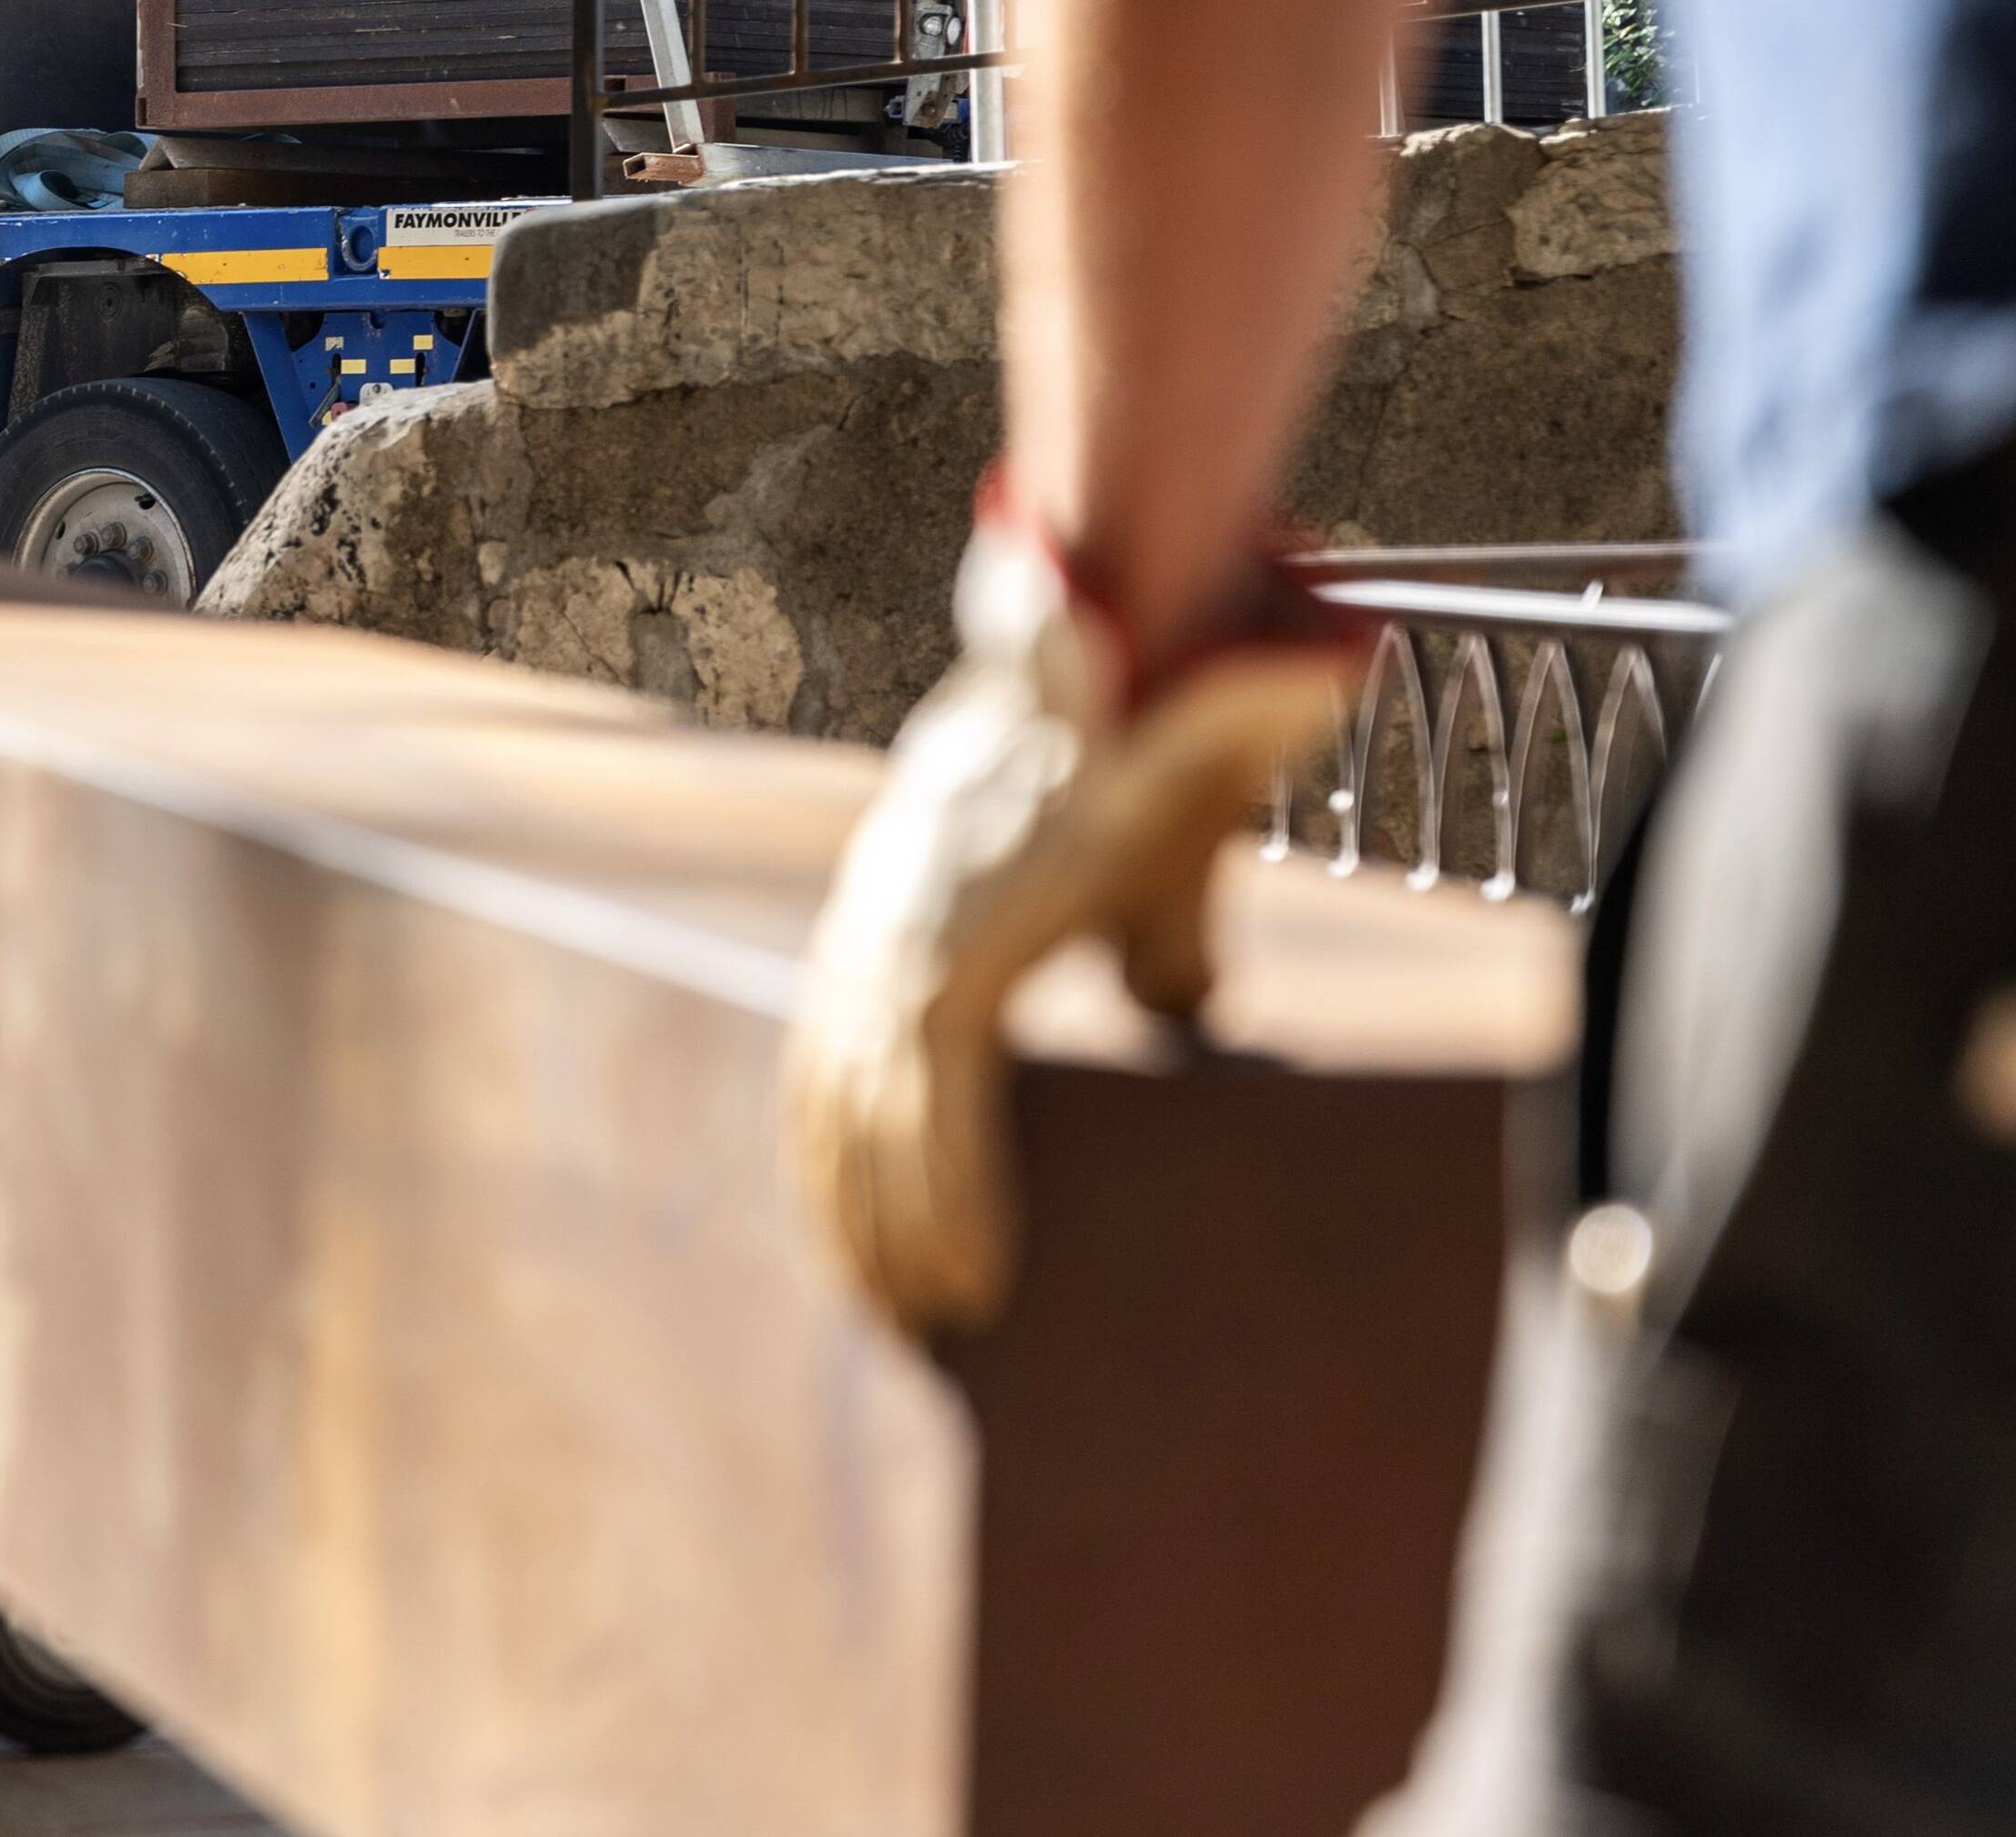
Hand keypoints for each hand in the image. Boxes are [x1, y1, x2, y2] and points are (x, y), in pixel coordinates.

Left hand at [780, 510, 1359, 1334]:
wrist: (1129, 690)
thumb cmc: (1134, 772)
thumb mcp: (1130, 883)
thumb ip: (1141, 950)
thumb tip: (1178, 1008)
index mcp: (896, 922)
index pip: (837, 1071)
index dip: (845, 1164)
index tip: (858, 1247)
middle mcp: (872, 942)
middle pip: (837, 1119)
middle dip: (857, 1225)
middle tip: (890, 1323)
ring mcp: (899, 953)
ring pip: (877, 1135)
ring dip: (900, 1238)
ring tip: (933, 1327)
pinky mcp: (950, 965)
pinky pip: (938, 1118)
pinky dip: (950, 1205)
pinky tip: (972, 1280)